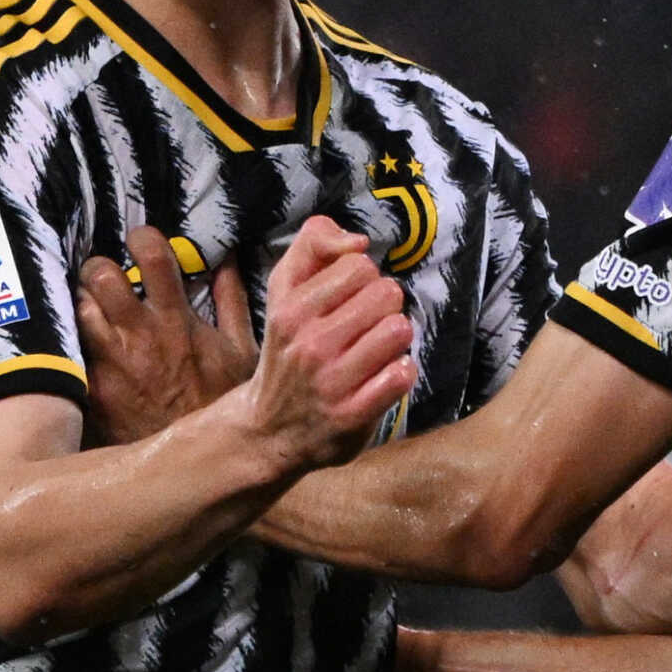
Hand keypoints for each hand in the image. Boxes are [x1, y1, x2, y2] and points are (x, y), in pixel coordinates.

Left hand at [75, 228, 254, 443]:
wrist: (201, 462)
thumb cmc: (221, 402)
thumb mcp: (240, 349)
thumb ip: (232, 300)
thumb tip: (225, 259)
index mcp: (175, 319)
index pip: (152, 255)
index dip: (142, 238)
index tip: (140, 243)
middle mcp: (139, 335)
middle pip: (100, 275)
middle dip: (99, 268)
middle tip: (106, 278)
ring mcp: (111, 361)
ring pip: (77, 307)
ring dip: (83, 301)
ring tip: (93, 307)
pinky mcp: (92, 388)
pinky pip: (69, 348)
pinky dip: (73, 337)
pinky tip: (85, 341)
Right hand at [246, 216, 416, 470]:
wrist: (269, 429)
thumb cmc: (288, 349)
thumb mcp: (284, 290)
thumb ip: (313, 245)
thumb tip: (358, 241)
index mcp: (291, 310)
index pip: (359, 265)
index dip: (363, 279)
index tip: (350, 299)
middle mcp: (310, 344)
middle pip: (386, 294)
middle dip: (384, 306)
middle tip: (367, 326)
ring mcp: (332, 382)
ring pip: (398, 330)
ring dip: (395, 339)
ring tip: (377, 349)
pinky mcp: (353, 415)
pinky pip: (401, 374)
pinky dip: (400, 371)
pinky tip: (383, 376)